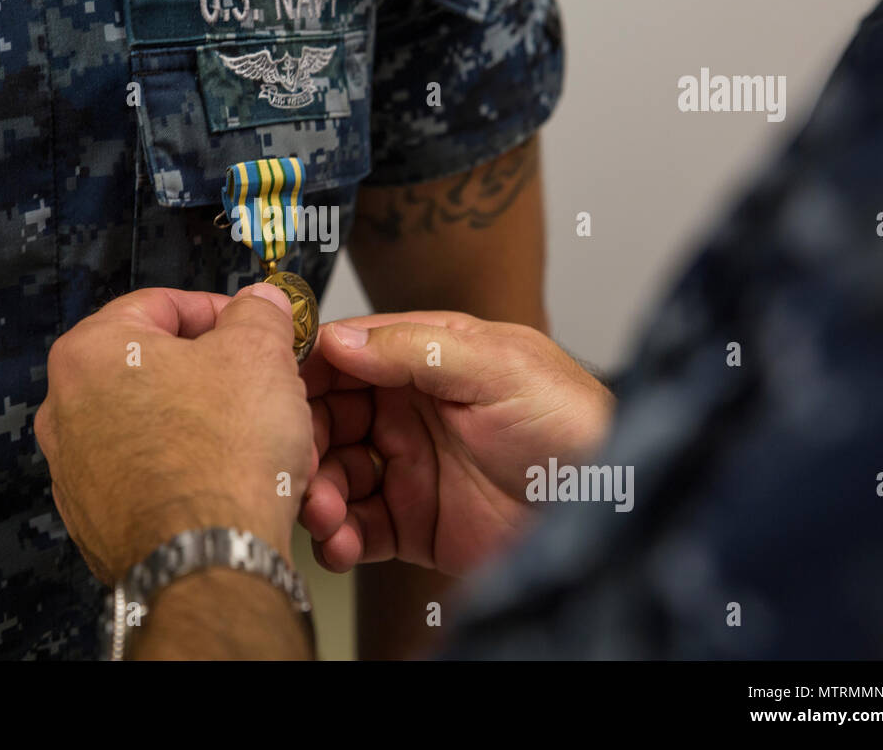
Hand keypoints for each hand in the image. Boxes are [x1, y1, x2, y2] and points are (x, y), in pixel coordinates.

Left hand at [33, 285, 313, 584]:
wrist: (209, 560)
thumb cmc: (222, 459)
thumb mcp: (260, 352)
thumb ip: (258, 314)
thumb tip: (259, 304)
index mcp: (91, 352)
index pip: (162, 306)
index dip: (221, 312)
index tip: (253, 327)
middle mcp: (66, 409)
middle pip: (156, 369)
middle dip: (216, 375)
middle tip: (260, 385)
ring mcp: (76, 471)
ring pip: (156, 425)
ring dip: (206, 425)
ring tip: (254, 440)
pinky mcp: (96, 521)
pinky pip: (151, 478)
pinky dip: (189, 473)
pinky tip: (230, 482)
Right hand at [300, 313, 615, 575]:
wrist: (609, 512)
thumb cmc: (571, 423)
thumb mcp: (497, 366)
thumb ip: (415, 348)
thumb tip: (338, 338)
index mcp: (426, 359)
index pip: (345, 354)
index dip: (305, 370)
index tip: (273, 391)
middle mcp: (409, 410)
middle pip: (327, 417)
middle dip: (304, 440)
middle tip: (296, 464)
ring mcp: (409, 467)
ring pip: (334, 475)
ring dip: (318, 493)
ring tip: (324, 513)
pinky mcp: (414, 524)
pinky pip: (358, 529)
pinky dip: (339, 538)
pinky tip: (342, 543)